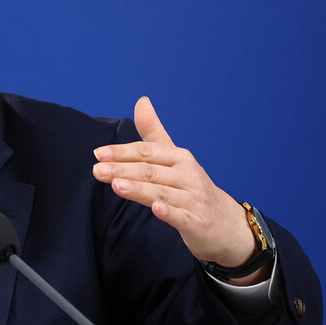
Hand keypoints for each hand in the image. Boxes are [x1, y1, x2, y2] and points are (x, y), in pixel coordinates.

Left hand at [92, 97, 256, 272]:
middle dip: (123, 169)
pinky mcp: (199, 223)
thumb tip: (141, 101)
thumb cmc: (193, 188)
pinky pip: (183, 217)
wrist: (227, 223)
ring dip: (140, 189)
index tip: (98, 154)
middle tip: (97, 170)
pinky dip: (170, 213)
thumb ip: (154, 132)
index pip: (147, 152)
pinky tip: (155, 209)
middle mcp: (188, 176)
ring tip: (116, 185)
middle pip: (151, 171)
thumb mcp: (175, 158)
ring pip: (163, 192)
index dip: (122, 152)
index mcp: (179, 158)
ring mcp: (195, 200)